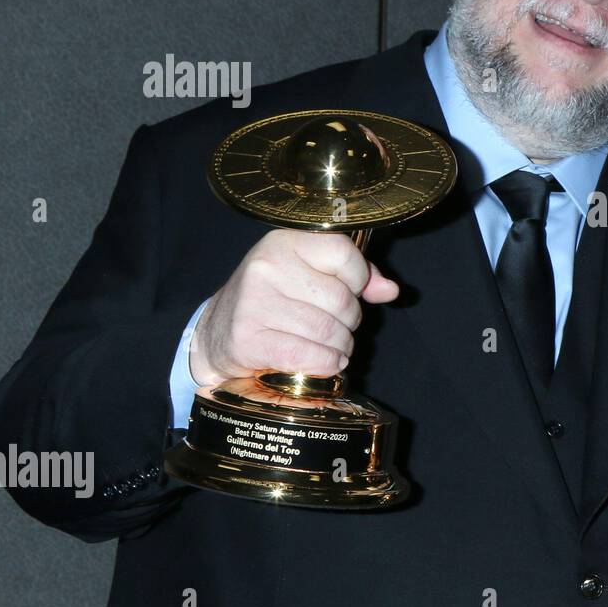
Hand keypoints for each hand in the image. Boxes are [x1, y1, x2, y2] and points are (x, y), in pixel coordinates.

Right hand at [189, 229, 398, 385]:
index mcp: (286, 241)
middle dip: (349, 320)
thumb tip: (390, 290)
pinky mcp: (248, 338)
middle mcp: (267, 266)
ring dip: (340, 346)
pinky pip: (309, 356)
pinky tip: (321, 362)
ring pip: (328, 331)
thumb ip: (356, 275)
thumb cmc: (273, 299)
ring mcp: (255, 302)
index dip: (358, 278)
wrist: (217, 332)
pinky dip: (325, 364)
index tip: (350, 290)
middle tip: (336, 325)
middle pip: (341, 299)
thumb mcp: (309, 273)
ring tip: (330, 345)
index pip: (344, 253)